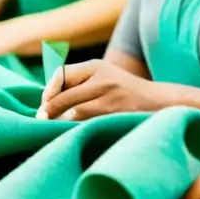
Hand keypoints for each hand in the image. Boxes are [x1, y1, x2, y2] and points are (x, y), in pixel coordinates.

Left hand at [37, 59, 159, 120]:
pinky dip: (76, 128)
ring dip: (60, 121)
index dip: (48, 90)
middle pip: (65, 94)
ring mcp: (110, 98)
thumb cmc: (124, 91)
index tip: (44, 103)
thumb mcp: (103, 77)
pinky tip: (72, 132)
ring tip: (53, 127)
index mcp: (96, 66)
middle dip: (49, 109)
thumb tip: (46, 101)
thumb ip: (79, 83)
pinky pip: (88, 123)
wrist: (158, 101)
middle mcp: (102, 79)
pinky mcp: (116, 115)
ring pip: (75, 111)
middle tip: (41, 119)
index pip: (61, 74)